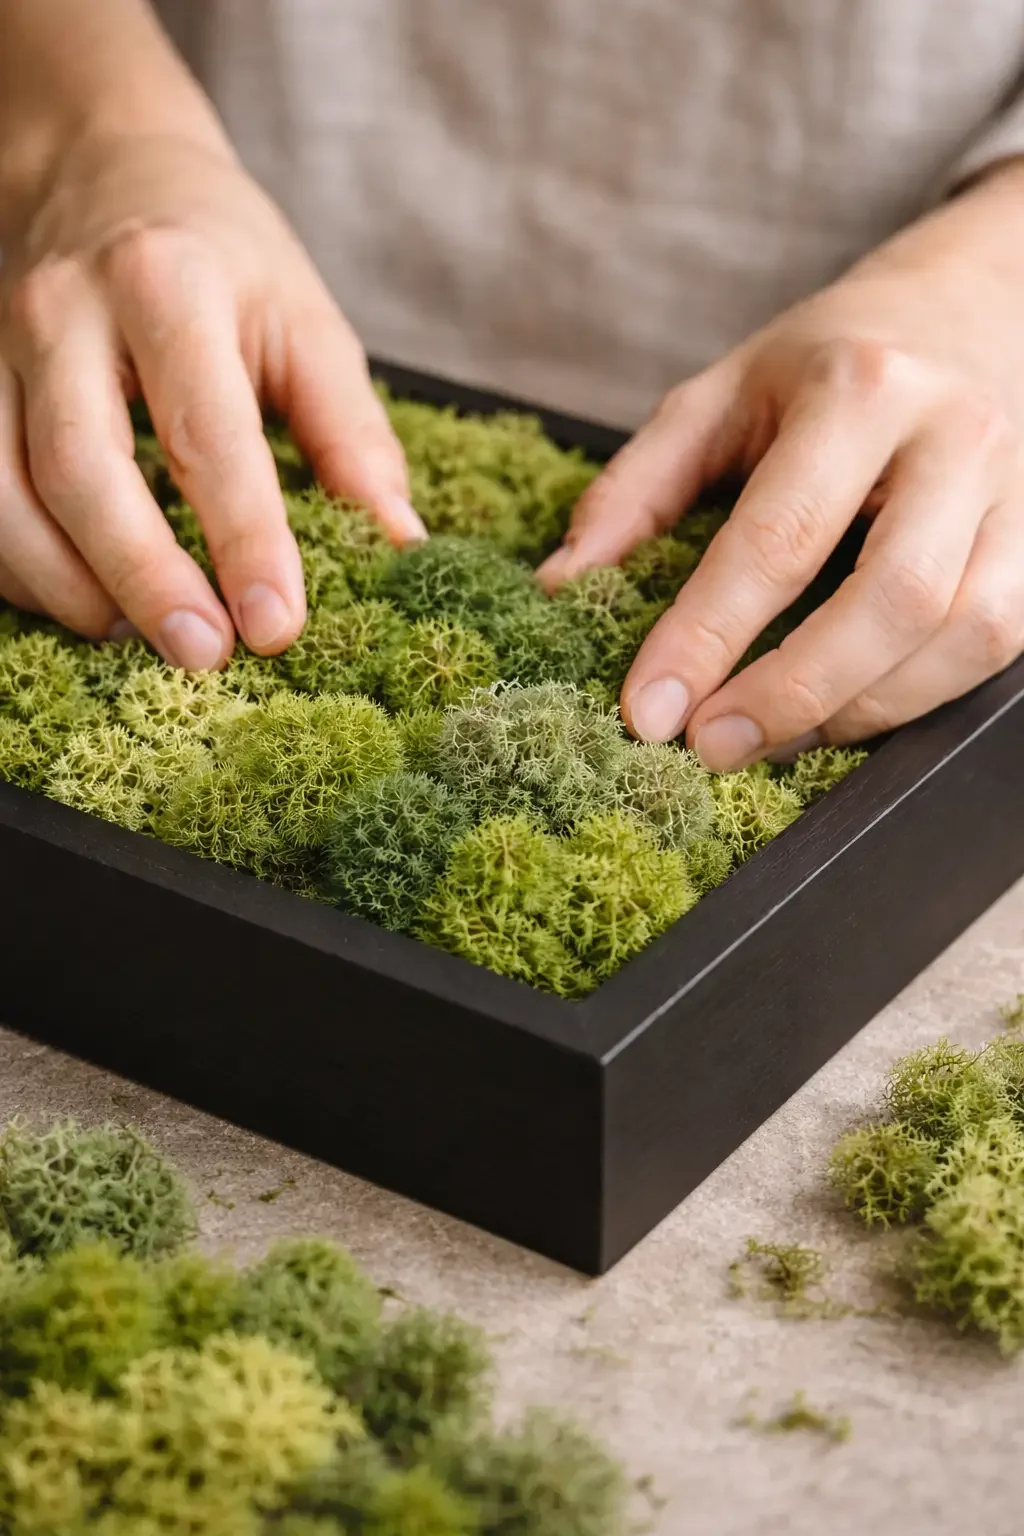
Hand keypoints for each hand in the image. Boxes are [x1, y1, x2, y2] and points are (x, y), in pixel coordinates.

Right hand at [0, 131, 421, 666]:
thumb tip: (399, 545)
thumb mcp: (307, 321)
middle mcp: (69, 315)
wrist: (104, 169)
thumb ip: (351, 434)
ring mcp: (2, 351)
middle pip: (85, 468)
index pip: (207, 433)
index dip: (244, 540)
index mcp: (171, 287)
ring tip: (140, 641)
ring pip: (6, 492)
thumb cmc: (224, 257)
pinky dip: (24, 568)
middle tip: (204, 654)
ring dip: (68, 586)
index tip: (278, 626)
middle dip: (143, 576)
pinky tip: (86, 604)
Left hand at [537, 164, 1023, 768]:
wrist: (972, 312)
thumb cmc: (830, 363)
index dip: (707, 635)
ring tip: (769, 737)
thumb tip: (561, 587)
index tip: (647, 712)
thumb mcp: (718, 396)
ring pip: (961, 633)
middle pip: (890, 596)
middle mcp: (954, 436)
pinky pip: (996, 646)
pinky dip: (915, 698)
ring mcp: (1017, 492)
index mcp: (859, 387)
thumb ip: (635, 489)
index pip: (778, 534)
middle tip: (710, 744)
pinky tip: (844, 711)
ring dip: (858, 711)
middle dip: (792, 692)